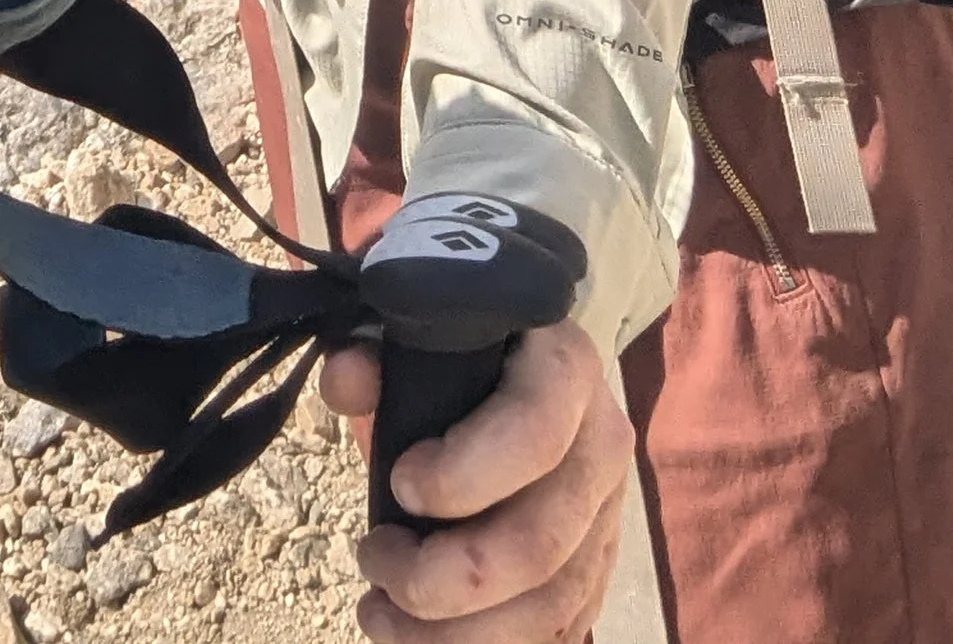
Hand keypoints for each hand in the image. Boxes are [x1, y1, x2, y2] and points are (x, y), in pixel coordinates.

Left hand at [319, 324, 632, 642]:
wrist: (508, 382)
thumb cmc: (455, 361)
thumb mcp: (414, 339)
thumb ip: (372, 354)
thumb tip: (345, 382)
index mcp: (565, 369)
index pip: (535, 431)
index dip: (464, 472)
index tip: (399, 485)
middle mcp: (601, 446)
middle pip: (538, 543)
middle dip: (441, 576)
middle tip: (375, 560)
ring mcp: (607, 517)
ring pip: (549, 607)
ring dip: (456, 633)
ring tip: (383, 613)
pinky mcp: (598, 570)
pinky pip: (558, 634)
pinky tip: (430, 641)